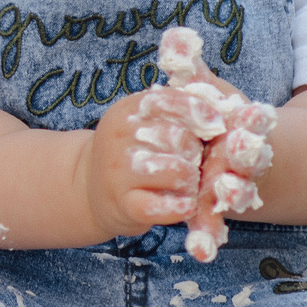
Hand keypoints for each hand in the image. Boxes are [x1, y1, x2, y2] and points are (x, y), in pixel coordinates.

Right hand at [82, 90, 204, 238]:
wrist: (90, 188)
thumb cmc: (130, 150)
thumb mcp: (140, 119)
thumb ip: (173, 105)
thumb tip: (217, 99)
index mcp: (125, 111)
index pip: (168, 101)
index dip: (199, 111)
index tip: (216, 124)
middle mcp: (118, 138)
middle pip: (178, 138)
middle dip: (197, 151)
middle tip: (196, 161)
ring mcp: (118, 173)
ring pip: (176, 172)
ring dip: (192, 179)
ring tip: (189, 182)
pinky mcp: (124, 205)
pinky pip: (162, 207)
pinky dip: (182, 207)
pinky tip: (186, 205)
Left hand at [149, 29, 277, 259]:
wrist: (237, 157)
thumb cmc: (222, 118)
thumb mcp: (208, 94)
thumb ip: (192, 71)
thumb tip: (175, 37)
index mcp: (245, 125)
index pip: (253, 120)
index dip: (253, 118)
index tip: (253, 113)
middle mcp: (245, 157)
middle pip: (248, 158)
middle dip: (243, 159)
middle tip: (237, 156)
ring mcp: (234, 186)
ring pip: (234, 194)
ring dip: (229, 198)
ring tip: (221, 201)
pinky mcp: (216, 210)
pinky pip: (212, 224)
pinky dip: (206, 237)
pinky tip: (199, 250)